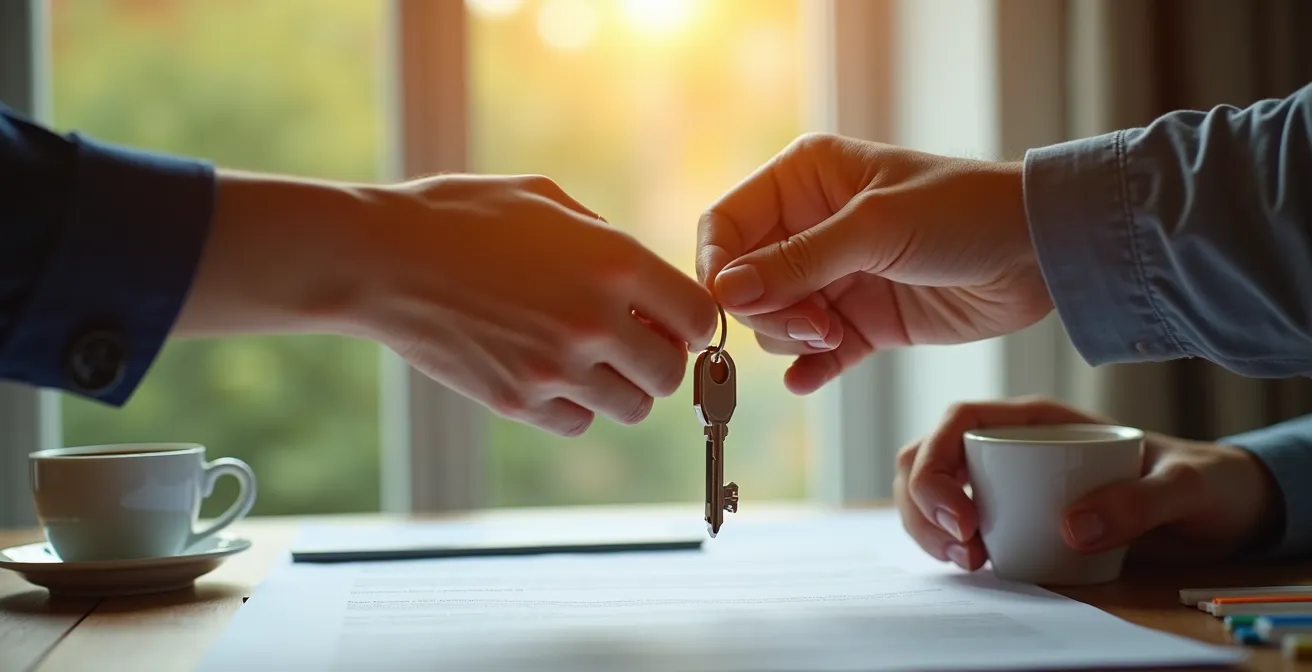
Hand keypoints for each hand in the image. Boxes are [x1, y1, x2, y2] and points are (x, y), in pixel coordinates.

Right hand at [182, 172, 718, 436]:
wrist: (382, 258)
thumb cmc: (461, 216)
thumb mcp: (545, 199)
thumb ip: (606, 238)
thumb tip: (644, 277)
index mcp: (614, 263)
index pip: (700, 319)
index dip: (692, 322)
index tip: (674, 319)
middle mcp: (595, 321)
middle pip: (671, 374)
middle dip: (660, 359)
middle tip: (633, 342)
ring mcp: (556, 368)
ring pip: (631, 407)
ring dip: (620, 387)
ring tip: (590, 360)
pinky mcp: (517, 400)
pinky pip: (578, 423)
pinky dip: (574, 407)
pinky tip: (551, 375)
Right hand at [697, 133, 1052, 394]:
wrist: (1041, 256)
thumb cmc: (966, 212)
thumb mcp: (875, 228)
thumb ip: (797, 261)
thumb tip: (725, 290)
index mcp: (805, 179)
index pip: (726, 224)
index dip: (718, 266)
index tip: (729, 303)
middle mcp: (811, 225)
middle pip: (744, 281)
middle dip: (768, 310)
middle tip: (814, 324)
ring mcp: (835, 275)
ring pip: (773, 321)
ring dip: (793, 337)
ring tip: (835, 335)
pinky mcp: (861, 321)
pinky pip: (813, 354)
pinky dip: (808, 369)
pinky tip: (809, 380)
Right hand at [893, 397, 1283, 568]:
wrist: (1219, 508)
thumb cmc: (1202, 481)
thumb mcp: (1184, 485)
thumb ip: (1138, 501)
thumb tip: (1068, 528)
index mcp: (1039, 418)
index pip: (959, 420)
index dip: (938, 464)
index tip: (960, 518)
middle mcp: (1010, 443)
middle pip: (928, 457)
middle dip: (921, 503)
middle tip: (963, 552)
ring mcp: (1004, 478)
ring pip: (931, 489)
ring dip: (926, 526)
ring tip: (968, 562)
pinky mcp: (1010, 513)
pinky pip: (955, 520)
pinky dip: (945, 542)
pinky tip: (973, 564)